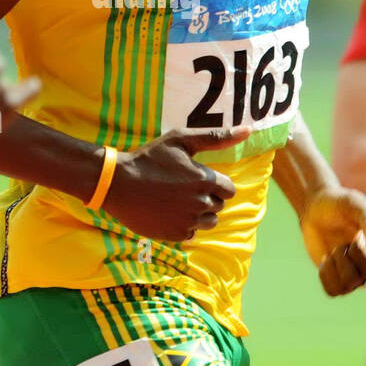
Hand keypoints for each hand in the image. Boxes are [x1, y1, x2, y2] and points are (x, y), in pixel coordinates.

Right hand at [102, 127, 251, 242]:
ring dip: (199, 213)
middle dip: (208, 197)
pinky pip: (190, 233)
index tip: (199, 178)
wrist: (117, 183)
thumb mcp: (180, 140)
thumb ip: (216, 137)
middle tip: (185, 188)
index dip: (216, 183)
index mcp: (204, 180)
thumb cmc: (149, 158)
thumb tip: (248, 130)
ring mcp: (187, 221)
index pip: (229, 189)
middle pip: (219, 205)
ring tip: (178, 201)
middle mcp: (200, 203)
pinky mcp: (174, 234)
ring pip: (208, 222)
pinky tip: (167, 212)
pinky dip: (183, 225)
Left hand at [299, 185, 365, 296]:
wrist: (316, 209)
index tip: (354, 235)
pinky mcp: (338, 279)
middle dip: (343, 260)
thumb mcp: (354, 202)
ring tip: (333, 252)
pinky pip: (332, 291)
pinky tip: (326, 260)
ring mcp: (355, 274)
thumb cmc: (339, 203)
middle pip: (362, 281)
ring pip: (345, 288)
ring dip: (333, 267)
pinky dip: (325, 275)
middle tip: (340, 244)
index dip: (359, 253)